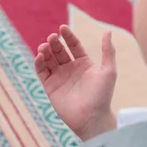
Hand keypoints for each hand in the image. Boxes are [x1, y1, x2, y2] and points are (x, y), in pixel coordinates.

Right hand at [34, 25, 116, 141]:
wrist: (92, 117)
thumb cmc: (102, 95)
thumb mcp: (108, 71)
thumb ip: (108, 51)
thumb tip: (108, 31)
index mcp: (84, 64)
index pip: (73, 45)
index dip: (68, 36)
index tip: (62, 28)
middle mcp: (70, 69)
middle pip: (59, 51)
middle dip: (54, 43)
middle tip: (51, 38)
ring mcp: (59, 78)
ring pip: (48, 59)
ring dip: (44, 51)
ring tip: (44, 47)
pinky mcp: (50, 87)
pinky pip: (41, 72)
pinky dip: (38, 63)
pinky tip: (39, 56)